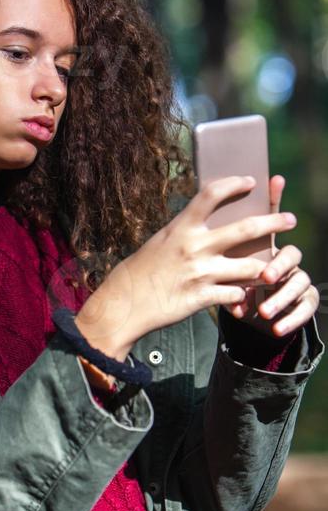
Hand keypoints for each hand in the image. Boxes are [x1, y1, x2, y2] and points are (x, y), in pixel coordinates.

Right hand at [74, 175, 298, 354]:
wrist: (124, 303)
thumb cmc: (142, 270)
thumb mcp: (161, 241)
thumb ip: (186, 231)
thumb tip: (207, 219)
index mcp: (182, 227)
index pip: (212, 194)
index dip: (235, 184)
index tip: (251, 181)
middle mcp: (194, 247)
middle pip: (246, 228)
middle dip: (274, 222)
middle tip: (290, 219)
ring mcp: (200, 273)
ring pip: (250, 267)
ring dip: (266, 268)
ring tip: (275, 267)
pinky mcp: (202, 298)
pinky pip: (236, 295)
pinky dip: (243, 296)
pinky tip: (244, 296)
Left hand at [223, 174, 319, 337]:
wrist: (259, 313)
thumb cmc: (233, 282)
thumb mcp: (224, 264)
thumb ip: (221, 246)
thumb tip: (206, 219)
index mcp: (266, 244)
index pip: (272, 219)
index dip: (275, 199)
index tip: (274, 180)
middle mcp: (286, 258)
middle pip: (291, 255)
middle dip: (279, 266)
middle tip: (266, 277)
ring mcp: (298, 278)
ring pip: (300, 283)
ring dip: (281, 298)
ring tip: (265, 312)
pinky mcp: (304, 302)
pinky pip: (305, 309)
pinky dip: (291, 320)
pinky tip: (277, 330)